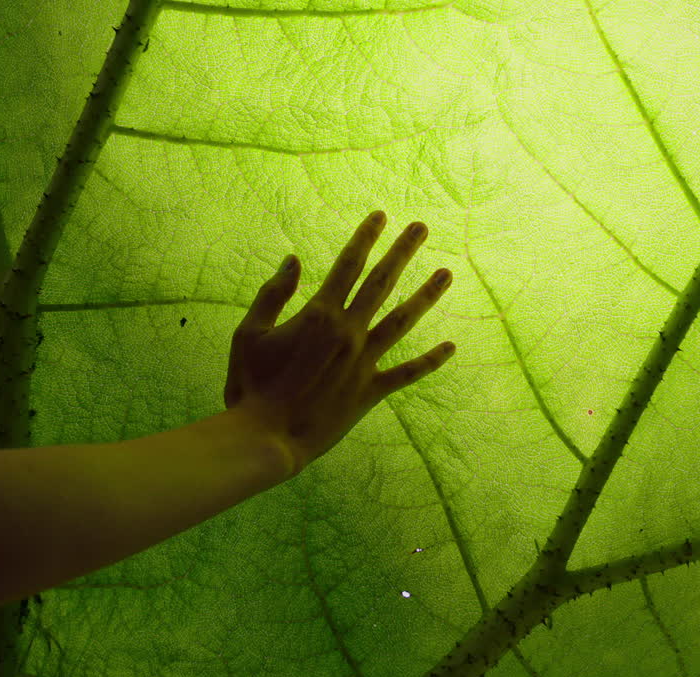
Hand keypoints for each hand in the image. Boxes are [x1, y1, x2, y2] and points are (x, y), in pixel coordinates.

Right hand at [224, 210, 454, 475]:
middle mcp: (349, 333)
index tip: (381, 216)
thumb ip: (273, 294)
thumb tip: (292, 260)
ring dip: (426, 295)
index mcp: (319, 314)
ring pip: (403, 321)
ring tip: (447, 273)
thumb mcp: (249, 333)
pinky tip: (451, 347)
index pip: (348, 264)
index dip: (365, 237)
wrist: (267, 437)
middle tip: (421, 228)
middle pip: (382, 283)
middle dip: (402, 252)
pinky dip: (430, 361)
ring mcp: (364, 362)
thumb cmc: (251, 385)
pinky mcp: (370, 392)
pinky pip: (407, 373)